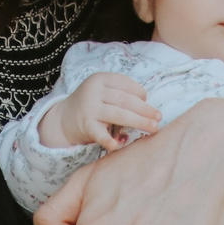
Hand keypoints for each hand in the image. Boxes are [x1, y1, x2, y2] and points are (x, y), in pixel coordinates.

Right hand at [40, 72, 160, 149]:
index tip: (147, 101)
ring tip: (153, 128)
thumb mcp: (102, 91)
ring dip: (139, 121)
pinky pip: (100, 133)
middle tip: (159, 117)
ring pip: (119, 114)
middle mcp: (94, 91)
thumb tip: (147, 104)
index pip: (125, 83)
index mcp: (100, 79)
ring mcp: (89, 108)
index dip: (139, 92)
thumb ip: (121, 93)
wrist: (64, 118)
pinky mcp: (85, 125)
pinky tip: (118, 145)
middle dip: (145, 109)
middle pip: (125, 100)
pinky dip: (109, 139)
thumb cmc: (92, 104)